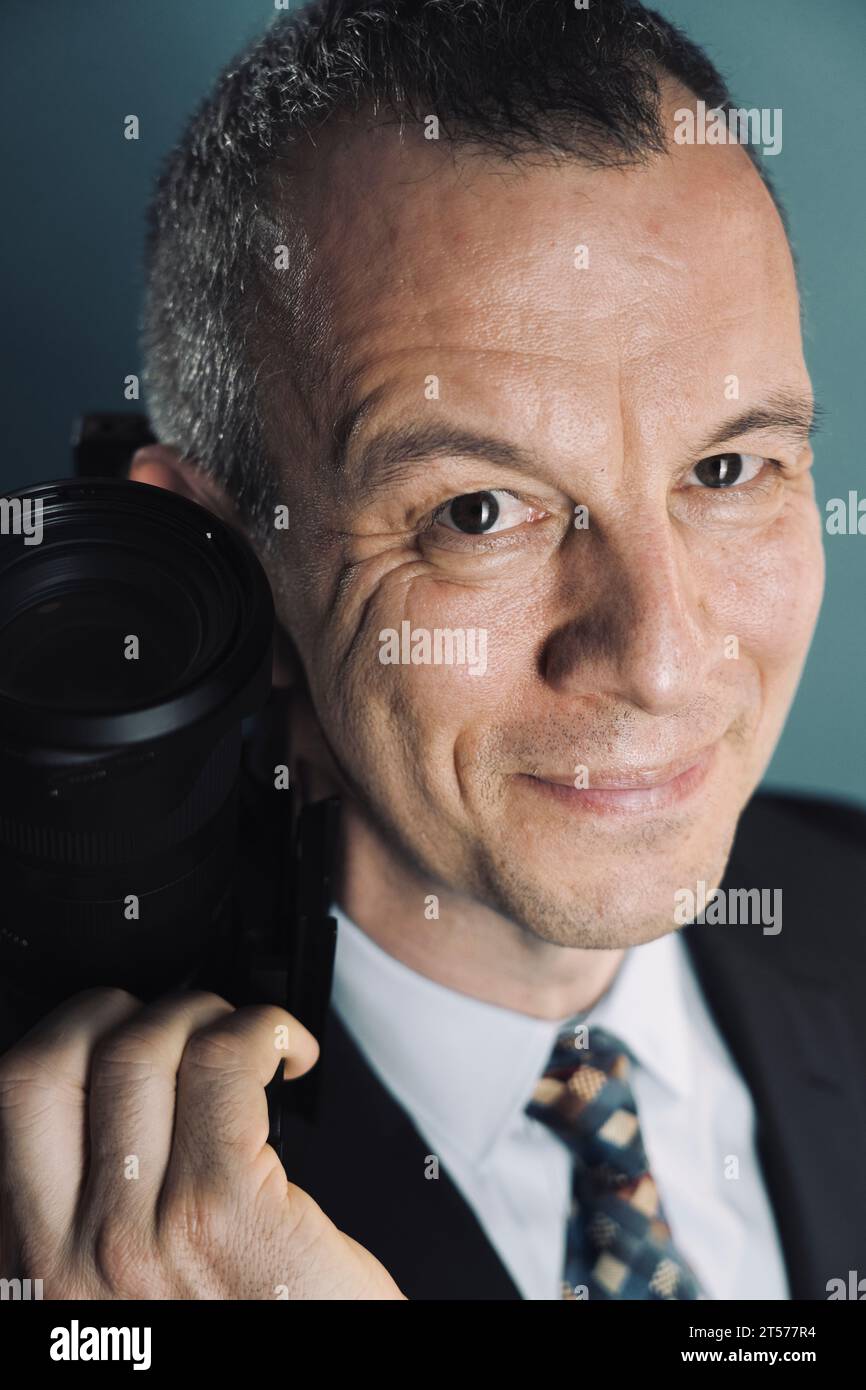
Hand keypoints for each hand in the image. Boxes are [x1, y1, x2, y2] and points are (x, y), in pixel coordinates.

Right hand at [0, 988, 405, 1299]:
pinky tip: (288, 1054)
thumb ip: (94, 1230)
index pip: (11, 1101)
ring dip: (202, 1015)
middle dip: (126, 1011)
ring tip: (247, 1043)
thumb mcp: (120, 1312)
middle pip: (59, 1060)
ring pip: (144, 1050)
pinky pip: (225, 1067)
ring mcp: (143, 1234)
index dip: (65, 1039)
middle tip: (186, 1030)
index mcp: (39, 1269)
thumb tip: (115, 1122)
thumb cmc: (240, 1356)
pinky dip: (261, 1031)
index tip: (115, 1036)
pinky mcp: (228, 1213)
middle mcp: (71, 1255)